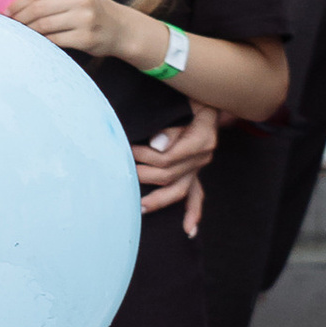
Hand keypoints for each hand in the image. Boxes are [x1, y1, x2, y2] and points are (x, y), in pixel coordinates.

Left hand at [9, 0, 119, 57]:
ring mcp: (85, 18)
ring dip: (27, 31)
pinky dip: (41, 41)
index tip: (6, 13)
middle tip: (9, 26)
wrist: (121, 28)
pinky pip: (54, 40)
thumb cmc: (89, 11)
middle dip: (19, 18)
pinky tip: (36, 42)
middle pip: (38, 9)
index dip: (18, 4)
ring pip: (44, 25)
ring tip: (19, 34)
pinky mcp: (86, 38)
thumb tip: (14, 7)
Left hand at [134, 102, 216, 232]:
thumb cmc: (187, 96)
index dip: (147, 156)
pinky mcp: (194, 174)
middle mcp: (202, 155)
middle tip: (122, 169)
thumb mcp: (182, 102)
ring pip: (179, 190)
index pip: (170, 158)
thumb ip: (170, 124)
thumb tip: (156, 145)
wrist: (200, 95)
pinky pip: (196, 196)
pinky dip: (193, 213)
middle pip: (170, 174)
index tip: (128, 150)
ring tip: (138, 207)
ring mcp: (198, 167)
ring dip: (158, 199)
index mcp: (201, 138)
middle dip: (143, 173)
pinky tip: (188, 230)